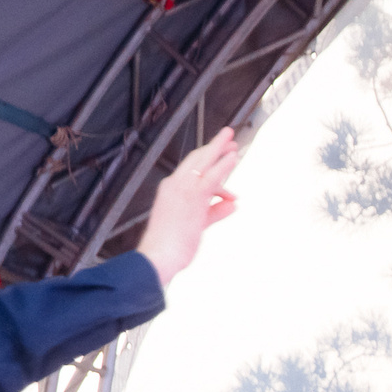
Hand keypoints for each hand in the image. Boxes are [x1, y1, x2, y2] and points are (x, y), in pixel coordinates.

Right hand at [138, 127, 240, 285]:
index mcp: (171, 190)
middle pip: (197, 159)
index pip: (191, 169)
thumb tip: (232, 204)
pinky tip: (232, 158)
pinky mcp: (192, 196)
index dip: (208, 159)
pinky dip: (223, 165)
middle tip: (228, 136)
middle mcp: (175, 185)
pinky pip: (211, 177)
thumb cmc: (170, 244)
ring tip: (233, 143)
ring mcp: (183, 189)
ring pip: (204, 163)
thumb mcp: (197, 225)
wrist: (158, 255)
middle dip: (214, 146)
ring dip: (220, 151)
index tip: (220, 152)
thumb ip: (215, 211)